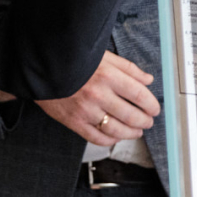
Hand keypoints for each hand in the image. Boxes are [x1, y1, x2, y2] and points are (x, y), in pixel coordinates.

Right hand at [36, 51, 160, 145]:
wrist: (42, 69)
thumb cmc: (72, 60)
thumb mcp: (102, 56)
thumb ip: (127, 68)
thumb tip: (147, 79)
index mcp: (108, 76)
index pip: (139, 95)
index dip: (151, 105)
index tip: (154, 108)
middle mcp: (98, 95)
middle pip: (131, 115)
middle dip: (145, 121)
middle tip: (148, 120)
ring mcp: (86, 111)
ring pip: (117, 130)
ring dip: (132, 133)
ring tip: (137, 131)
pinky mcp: (74, 122)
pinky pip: (97, 137)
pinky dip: (111, 139)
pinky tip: (116, 136)